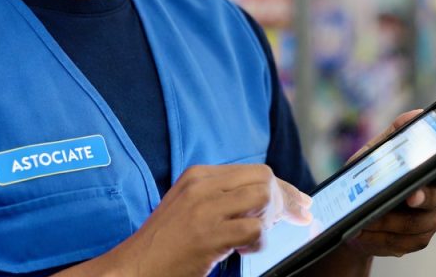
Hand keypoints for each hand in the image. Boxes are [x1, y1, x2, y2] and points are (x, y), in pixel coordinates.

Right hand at [107, 164, 312, 276]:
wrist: (136, 266)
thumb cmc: (164, 242)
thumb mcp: (188, 206)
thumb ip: (220, 197)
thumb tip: (262, 200)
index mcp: (198, 175)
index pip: (254, 171)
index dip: (282, 187)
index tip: (299, 202)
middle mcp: (202, 185)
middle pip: (263, 178)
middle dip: (286, 200)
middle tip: (296, 219)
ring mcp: (205, 209)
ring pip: (262, 197)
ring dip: (270, 219)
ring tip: (258, 235)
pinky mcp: (208, 234)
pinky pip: (253, 229)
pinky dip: (258, 242)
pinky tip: (243, 249)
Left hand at [344, 110, 435, 258]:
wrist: (350, 216)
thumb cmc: (366, 180)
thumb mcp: (374, 153)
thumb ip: (395, 134)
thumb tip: (417, 113)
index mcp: (429, 172)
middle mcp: (435, 196)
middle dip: (423, 197)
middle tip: (409, 197)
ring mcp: (428, 220)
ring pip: (422, 223)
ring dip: (393, 221)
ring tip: (368, 217)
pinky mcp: (416, 241)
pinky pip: (407, 242)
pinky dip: (383, 237)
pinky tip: (365, 232)